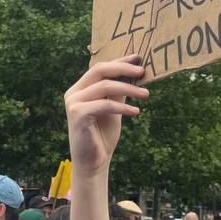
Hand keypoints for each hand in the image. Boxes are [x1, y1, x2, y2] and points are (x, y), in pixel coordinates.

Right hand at [64, 57, 148, 176]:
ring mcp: (73, 103)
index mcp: (80, 88)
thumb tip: (135, 71)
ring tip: (146, 95)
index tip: (138, 58)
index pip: (100, 68)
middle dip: (123, 69)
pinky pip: (105, 105)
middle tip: (143, 72)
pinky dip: (122, 107)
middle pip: (100, 70)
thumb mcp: (114, 108)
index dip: (120, 61)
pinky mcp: (78, 115)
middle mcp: (73, 92)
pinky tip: (136, 111)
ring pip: (104, 86)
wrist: (93, 162)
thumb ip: (119, 90)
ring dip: (128, 89)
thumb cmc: (102, 135)